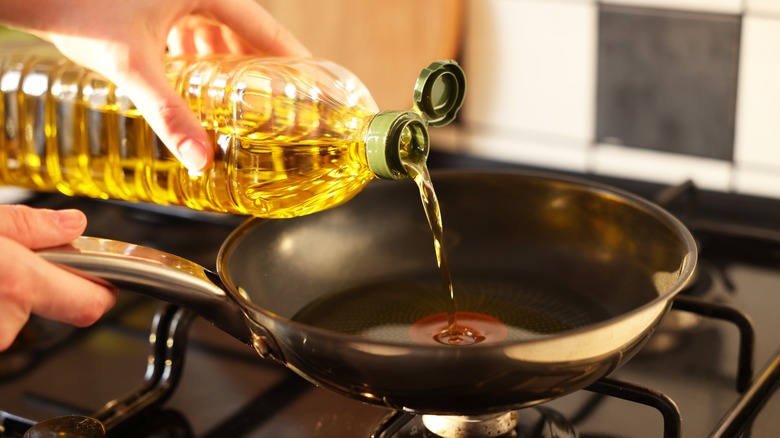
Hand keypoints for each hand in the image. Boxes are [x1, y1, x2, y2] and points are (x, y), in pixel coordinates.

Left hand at [0, 0, 309, 171]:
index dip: (293, 59)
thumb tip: (200, 160)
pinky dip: (200, 57)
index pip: (266, 27)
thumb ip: (169, 114)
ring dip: (230, 65)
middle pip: (246, 31)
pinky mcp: (156, 2)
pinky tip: (198, 83)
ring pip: (219, 31)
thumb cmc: (75, 8)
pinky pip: (193, 30)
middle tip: (282, 103)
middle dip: (262, 69)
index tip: (316, 84)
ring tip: (244, 101)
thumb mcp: (132, 66)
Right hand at [0, 205, 116, 349]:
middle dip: (40, 284)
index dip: (104, 291)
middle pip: (49, 307)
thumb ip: (29, 225)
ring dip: (9, 295)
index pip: (90, 305)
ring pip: (16, 316)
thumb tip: (71, 225)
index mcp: (16, 284)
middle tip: (18, 260)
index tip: (106, 279)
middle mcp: (3, 323)